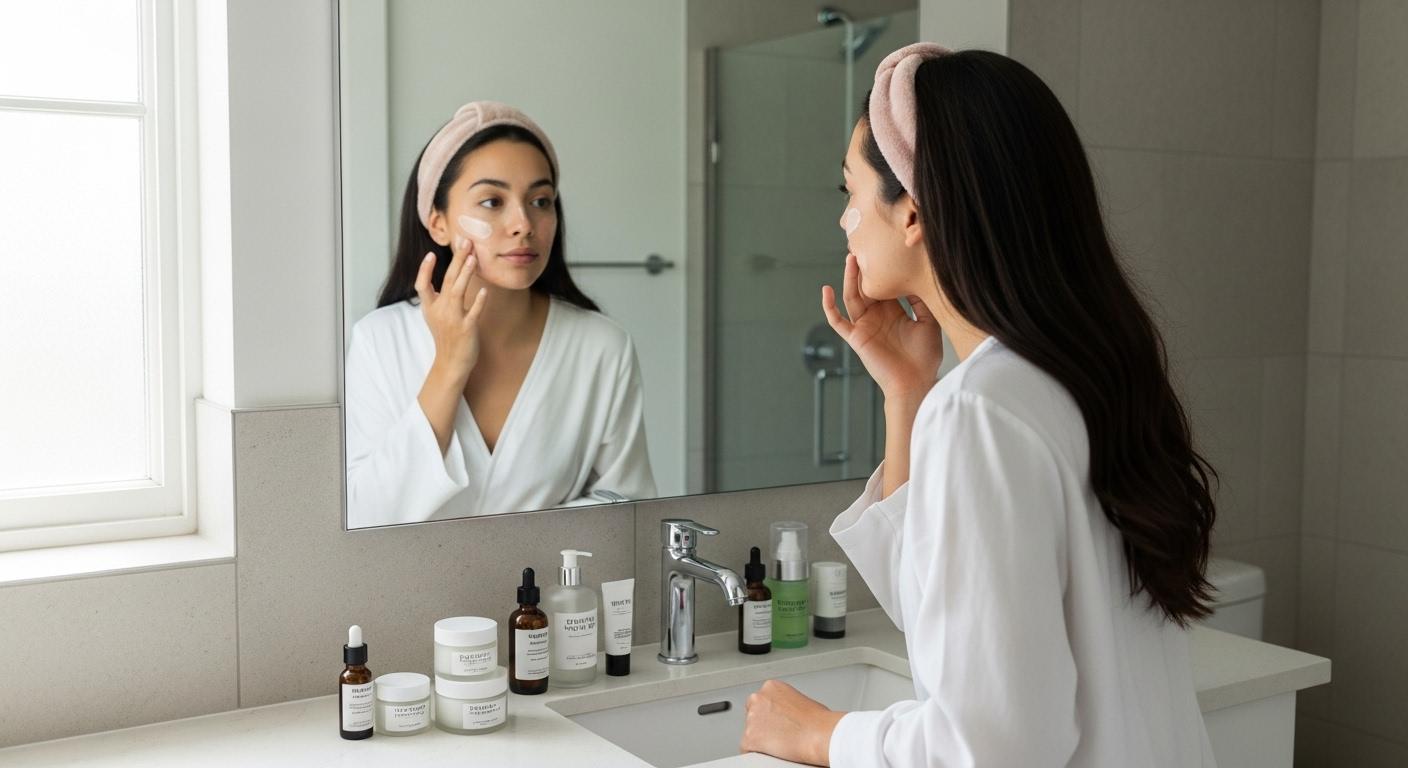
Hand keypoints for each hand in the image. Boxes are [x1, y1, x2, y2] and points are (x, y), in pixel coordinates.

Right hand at [415, 235, 488, 384]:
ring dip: (466, 273)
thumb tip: (449, 274)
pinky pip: (474, 312)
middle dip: (456, 259)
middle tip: (465, 241)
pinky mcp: (467, 328)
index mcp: (430, 307)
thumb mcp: (435, 316)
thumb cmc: (446, 336)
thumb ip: (438, 296)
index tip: (431, 254)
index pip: (421, 285)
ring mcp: (453, 319)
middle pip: (447, 280)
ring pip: (458, 292)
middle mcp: (440, 311)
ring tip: (473, 257)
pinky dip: (479, 301)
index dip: (424, 270)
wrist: (451, 363)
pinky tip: (485, 290)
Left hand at [740, 680, 844, 765]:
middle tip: (778, 732)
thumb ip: (785, 703)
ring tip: (780, 742)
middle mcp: (758, 699)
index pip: (761, 701)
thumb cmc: (818, 720)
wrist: (820, 735)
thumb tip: (783, 713)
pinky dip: (758, 752)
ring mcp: (752, 718)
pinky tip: (773, 751)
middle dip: (763, 723)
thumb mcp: (800, 700)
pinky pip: (748, 748)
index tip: (777, 721)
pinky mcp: (749, 737)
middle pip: (753, 714)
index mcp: (771, 687)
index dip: (769, 714)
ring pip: (750, 731)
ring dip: (761, 737)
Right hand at [821, 252, 943, 404]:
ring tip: (851, 259)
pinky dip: (829, 307)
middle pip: (865, 287)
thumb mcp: (929, 323)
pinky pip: (837, 321)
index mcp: (894, 312)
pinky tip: (826, 290)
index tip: (884, 249)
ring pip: (851, 297)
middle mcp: (877, 317)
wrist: (916, 382)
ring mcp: (864, 326)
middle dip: (863, 268)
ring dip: (849, 279)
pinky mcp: (855, 337)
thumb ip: (921, 301)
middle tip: (862, 246)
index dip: (882, 269)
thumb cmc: (924, 358)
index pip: (884, 285)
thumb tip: (914, 278)